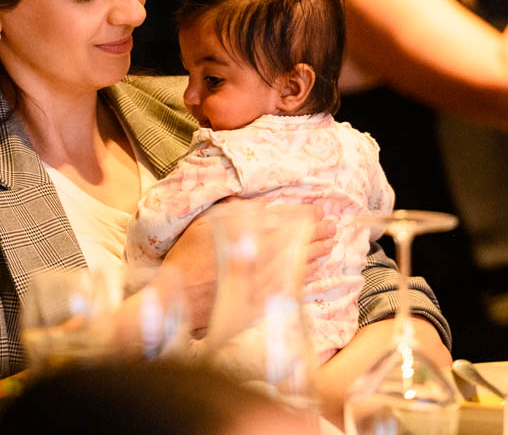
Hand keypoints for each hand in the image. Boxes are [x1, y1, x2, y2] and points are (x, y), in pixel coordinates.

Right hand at [163, 199, 335, 332]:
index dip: (299, 218)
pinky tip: (311, 271)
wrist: (175, 300)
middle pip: (290, 245)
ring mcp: (257, 283)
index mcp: (243, 239)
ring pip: (292, 265)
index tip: (317, 213)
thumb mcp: (200, 226)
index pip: (279, 225)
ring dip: (312, 255)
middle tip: (332, 228)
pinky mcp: (256, 302)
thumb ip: (228, 213)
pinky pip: (284, 288)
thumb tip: (255, 204)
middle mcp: (254, 260)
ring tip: (329, 246)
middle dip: (313, 236)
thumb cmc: (185, 260)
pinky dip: (299, 278)